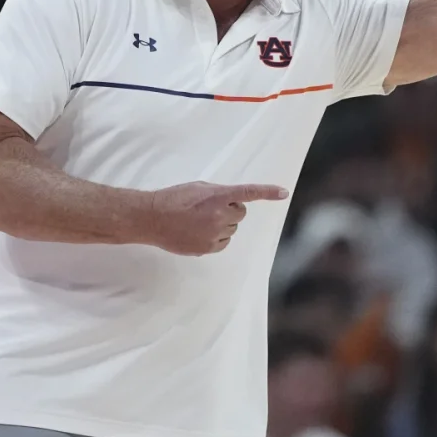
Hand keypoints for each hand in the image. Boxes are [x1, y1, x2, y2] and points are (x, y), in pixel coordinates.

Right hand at [143, 181, 288, 255]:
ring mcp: (214, 233)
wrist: (151, 217)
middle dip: (230, 210)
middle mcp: (219, 215)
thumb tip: (232, 202)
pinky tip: (199, 231)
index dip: (268, 192)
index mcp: (218, 196)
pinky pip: (223, 242)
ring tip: (199, 220)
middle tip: (210, 208)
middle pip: (241, 213)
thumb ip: (219, 193)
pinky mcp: (207, 248)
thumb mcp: (199, 188)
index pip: (249, 192)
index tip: (284, 192)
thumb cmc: (174, 198)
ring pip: (232, 229)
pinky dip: (217, 237)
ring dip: (223, 224)